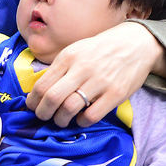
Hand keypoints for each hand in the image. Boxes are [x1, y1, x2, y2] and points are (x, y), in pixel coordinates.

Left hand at [26, 21, 163, 126]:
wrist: (134, 44)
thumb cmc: (99, 50)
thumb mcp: (75, 51)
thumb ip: (59, 68)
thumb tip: (39, 90)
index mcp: (68, 57)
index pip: (42, 84)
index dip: (33, 100)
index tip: (31, 106)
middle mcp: (81, 68)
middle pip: (52, 97)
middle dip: (43, 112)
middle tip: (43, 117)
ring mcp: (99, 81)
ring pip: (70, 108)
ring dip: (60, 119)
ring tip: (60, 120)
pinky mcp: (115, 94)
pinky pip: (92, 115)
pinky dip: (81, 121)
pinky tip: (80, 119)